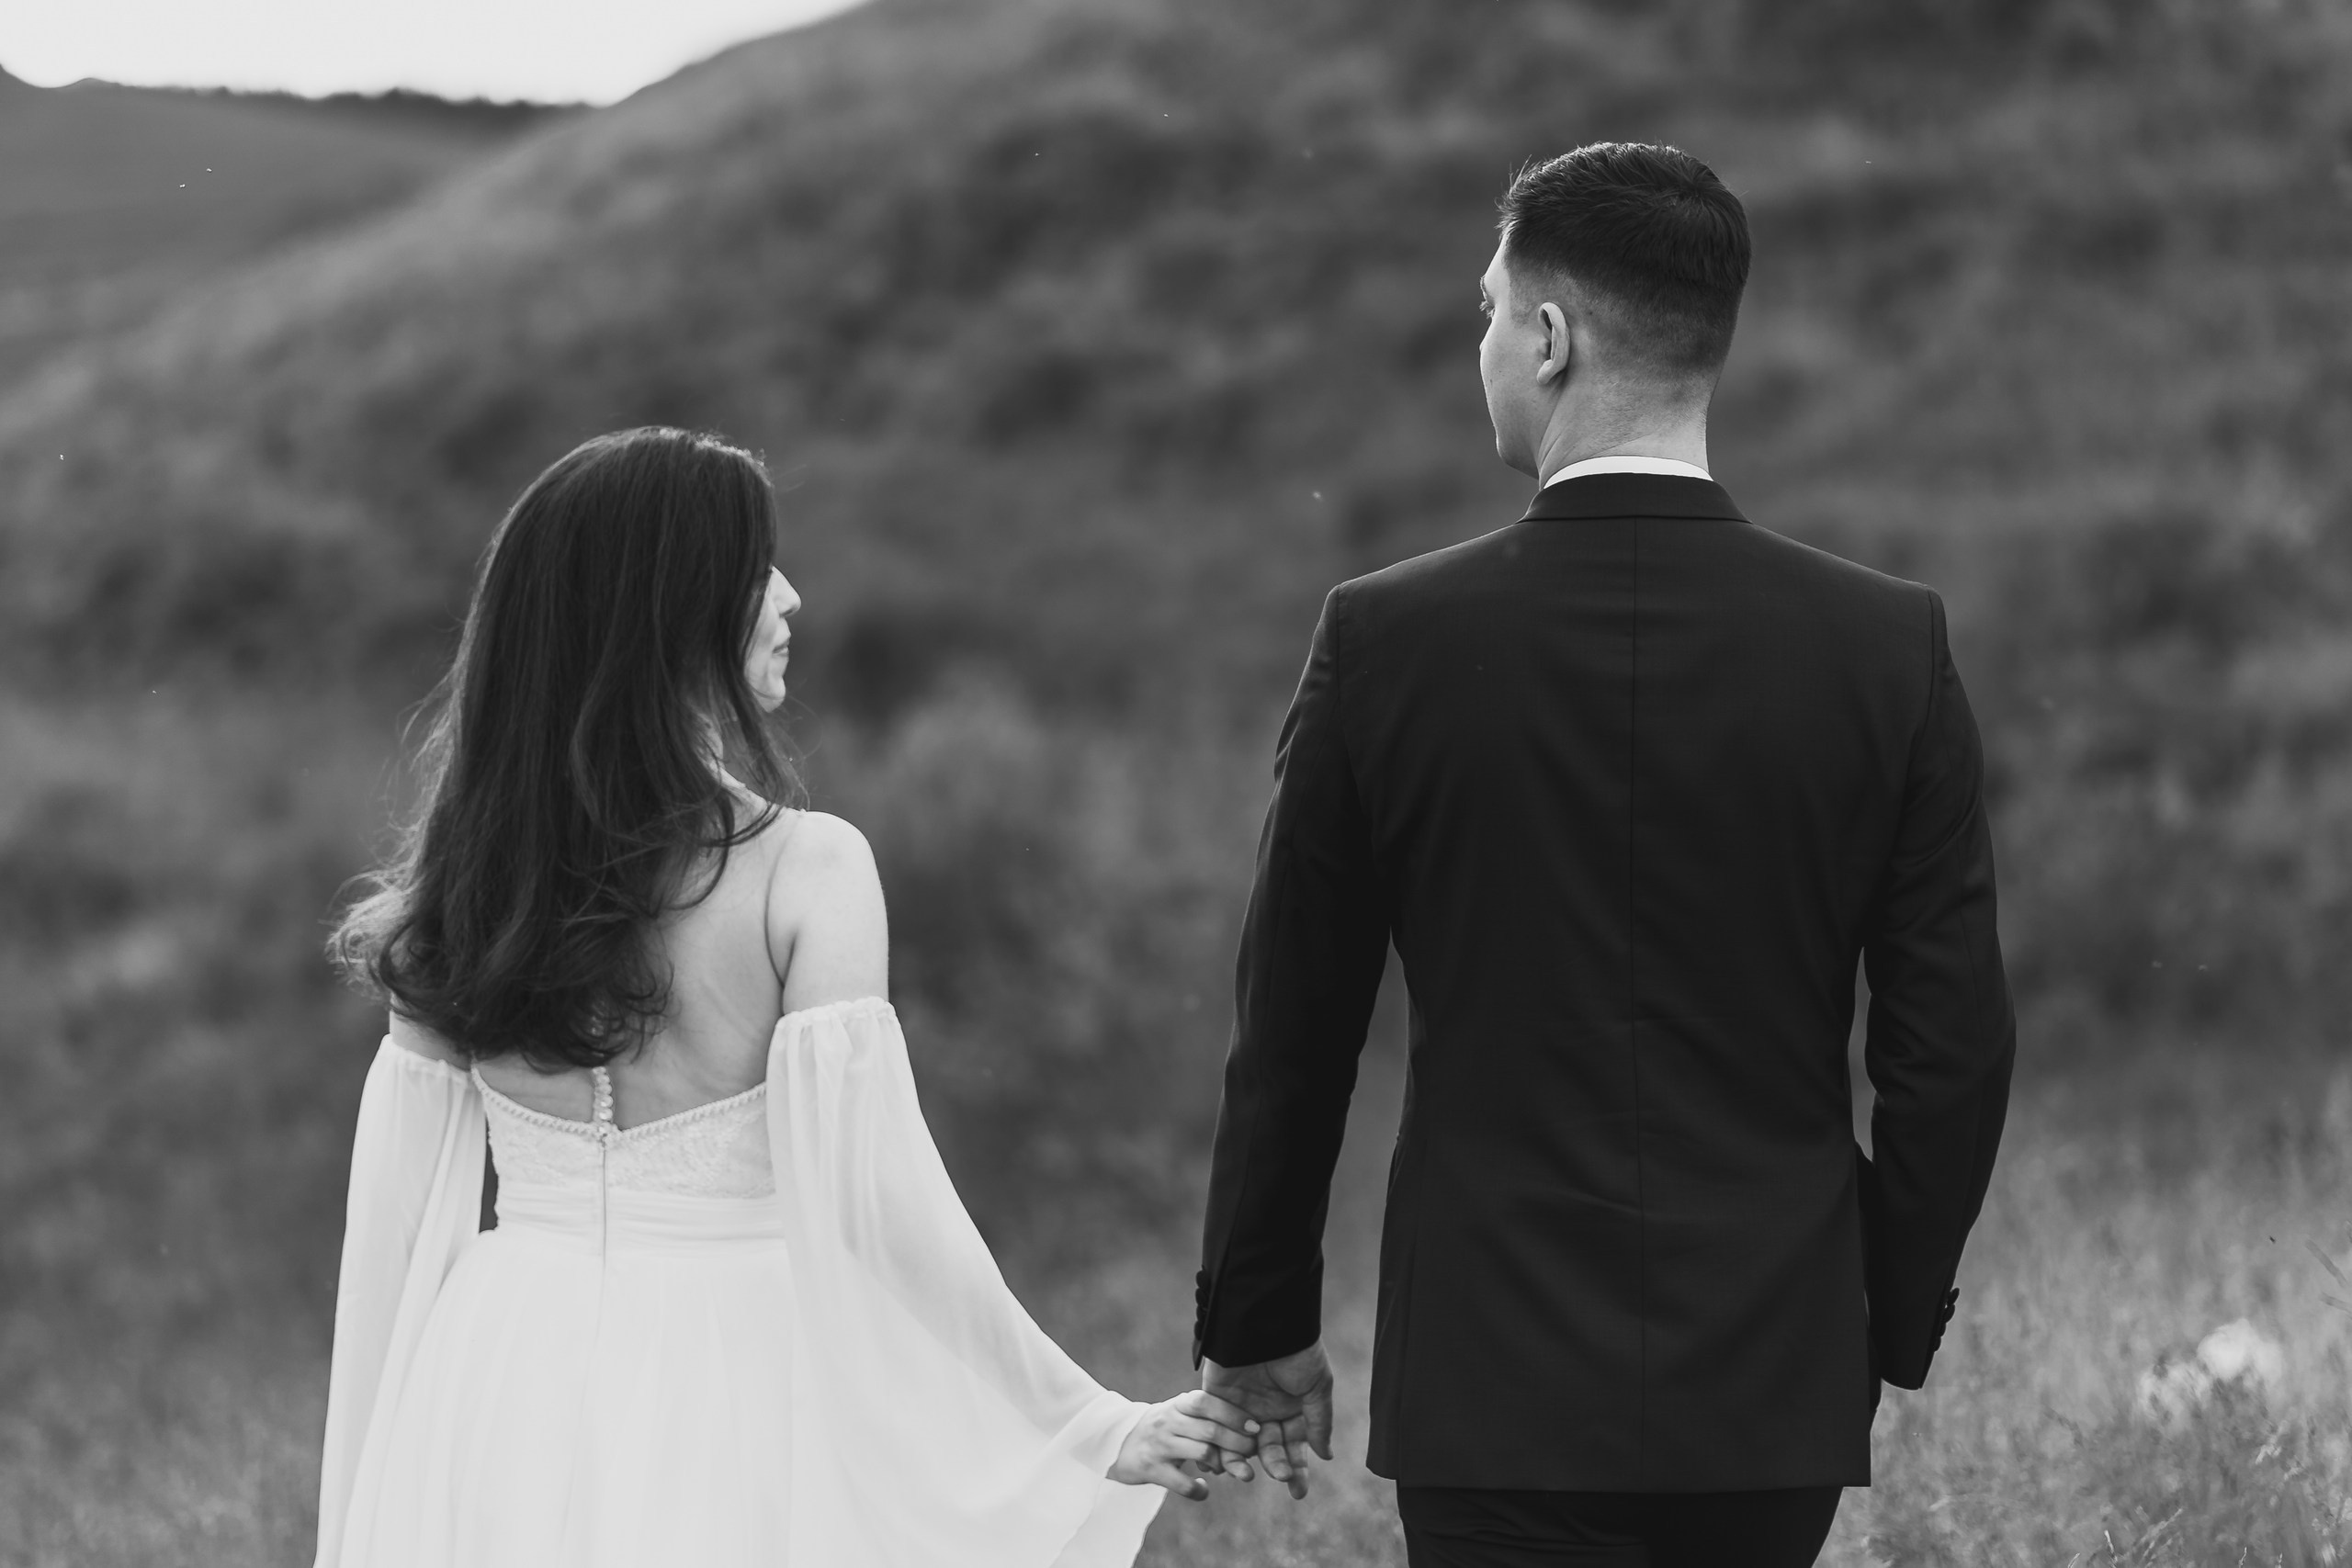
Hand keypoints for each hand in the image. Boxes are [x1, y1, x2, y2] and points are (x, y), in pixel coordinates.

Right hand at [1108, 1388, 1262, 1500]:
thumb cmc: (1161, 1429)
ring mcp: (1158, 1445)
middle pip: (1210, 1430)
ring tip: (1228, 1469)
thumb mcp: (1177, 1413)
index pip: (1207, 1401)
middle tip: (1251, 1452)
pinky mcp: (1150, 1469)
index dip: (1234, 1413)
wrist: (1116, 1444)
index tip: (1255, 1427)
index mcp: (1177, 1404)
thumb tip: (1249, 1429)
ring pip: (1202, 1453)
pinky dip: (1199, 1489)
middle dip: (1237, 1442)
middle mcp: (1167, 1421)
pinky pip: (1183, 1483)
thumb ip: (1206, 1417)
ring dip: (1223, 1464)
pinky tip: (1202, 1488)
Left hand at [1202, 1341, 1333, 1499]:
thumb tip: (1326, 1456)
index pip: (1294, 1447)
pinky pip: (1215, 1429)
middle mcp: (1266, 1411)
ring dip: (1243, 1463)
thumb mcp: (1317, 1386)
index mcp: (1292, 1409)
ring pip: (1241, 1445)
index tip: (1298, 1491)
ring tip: (1247, 1475)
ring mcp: (1241, 1407)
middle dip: (1275, 1465)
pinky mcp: (1216, 1399)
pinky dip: (1216, 1448)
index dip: (1297, 1469)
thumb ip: (1319, 1422)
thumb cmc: (1297, 1353)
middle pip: (1269, 1449)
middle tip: (1279, 1475)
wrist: (1264, 1324)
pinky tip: (1219, 1465)